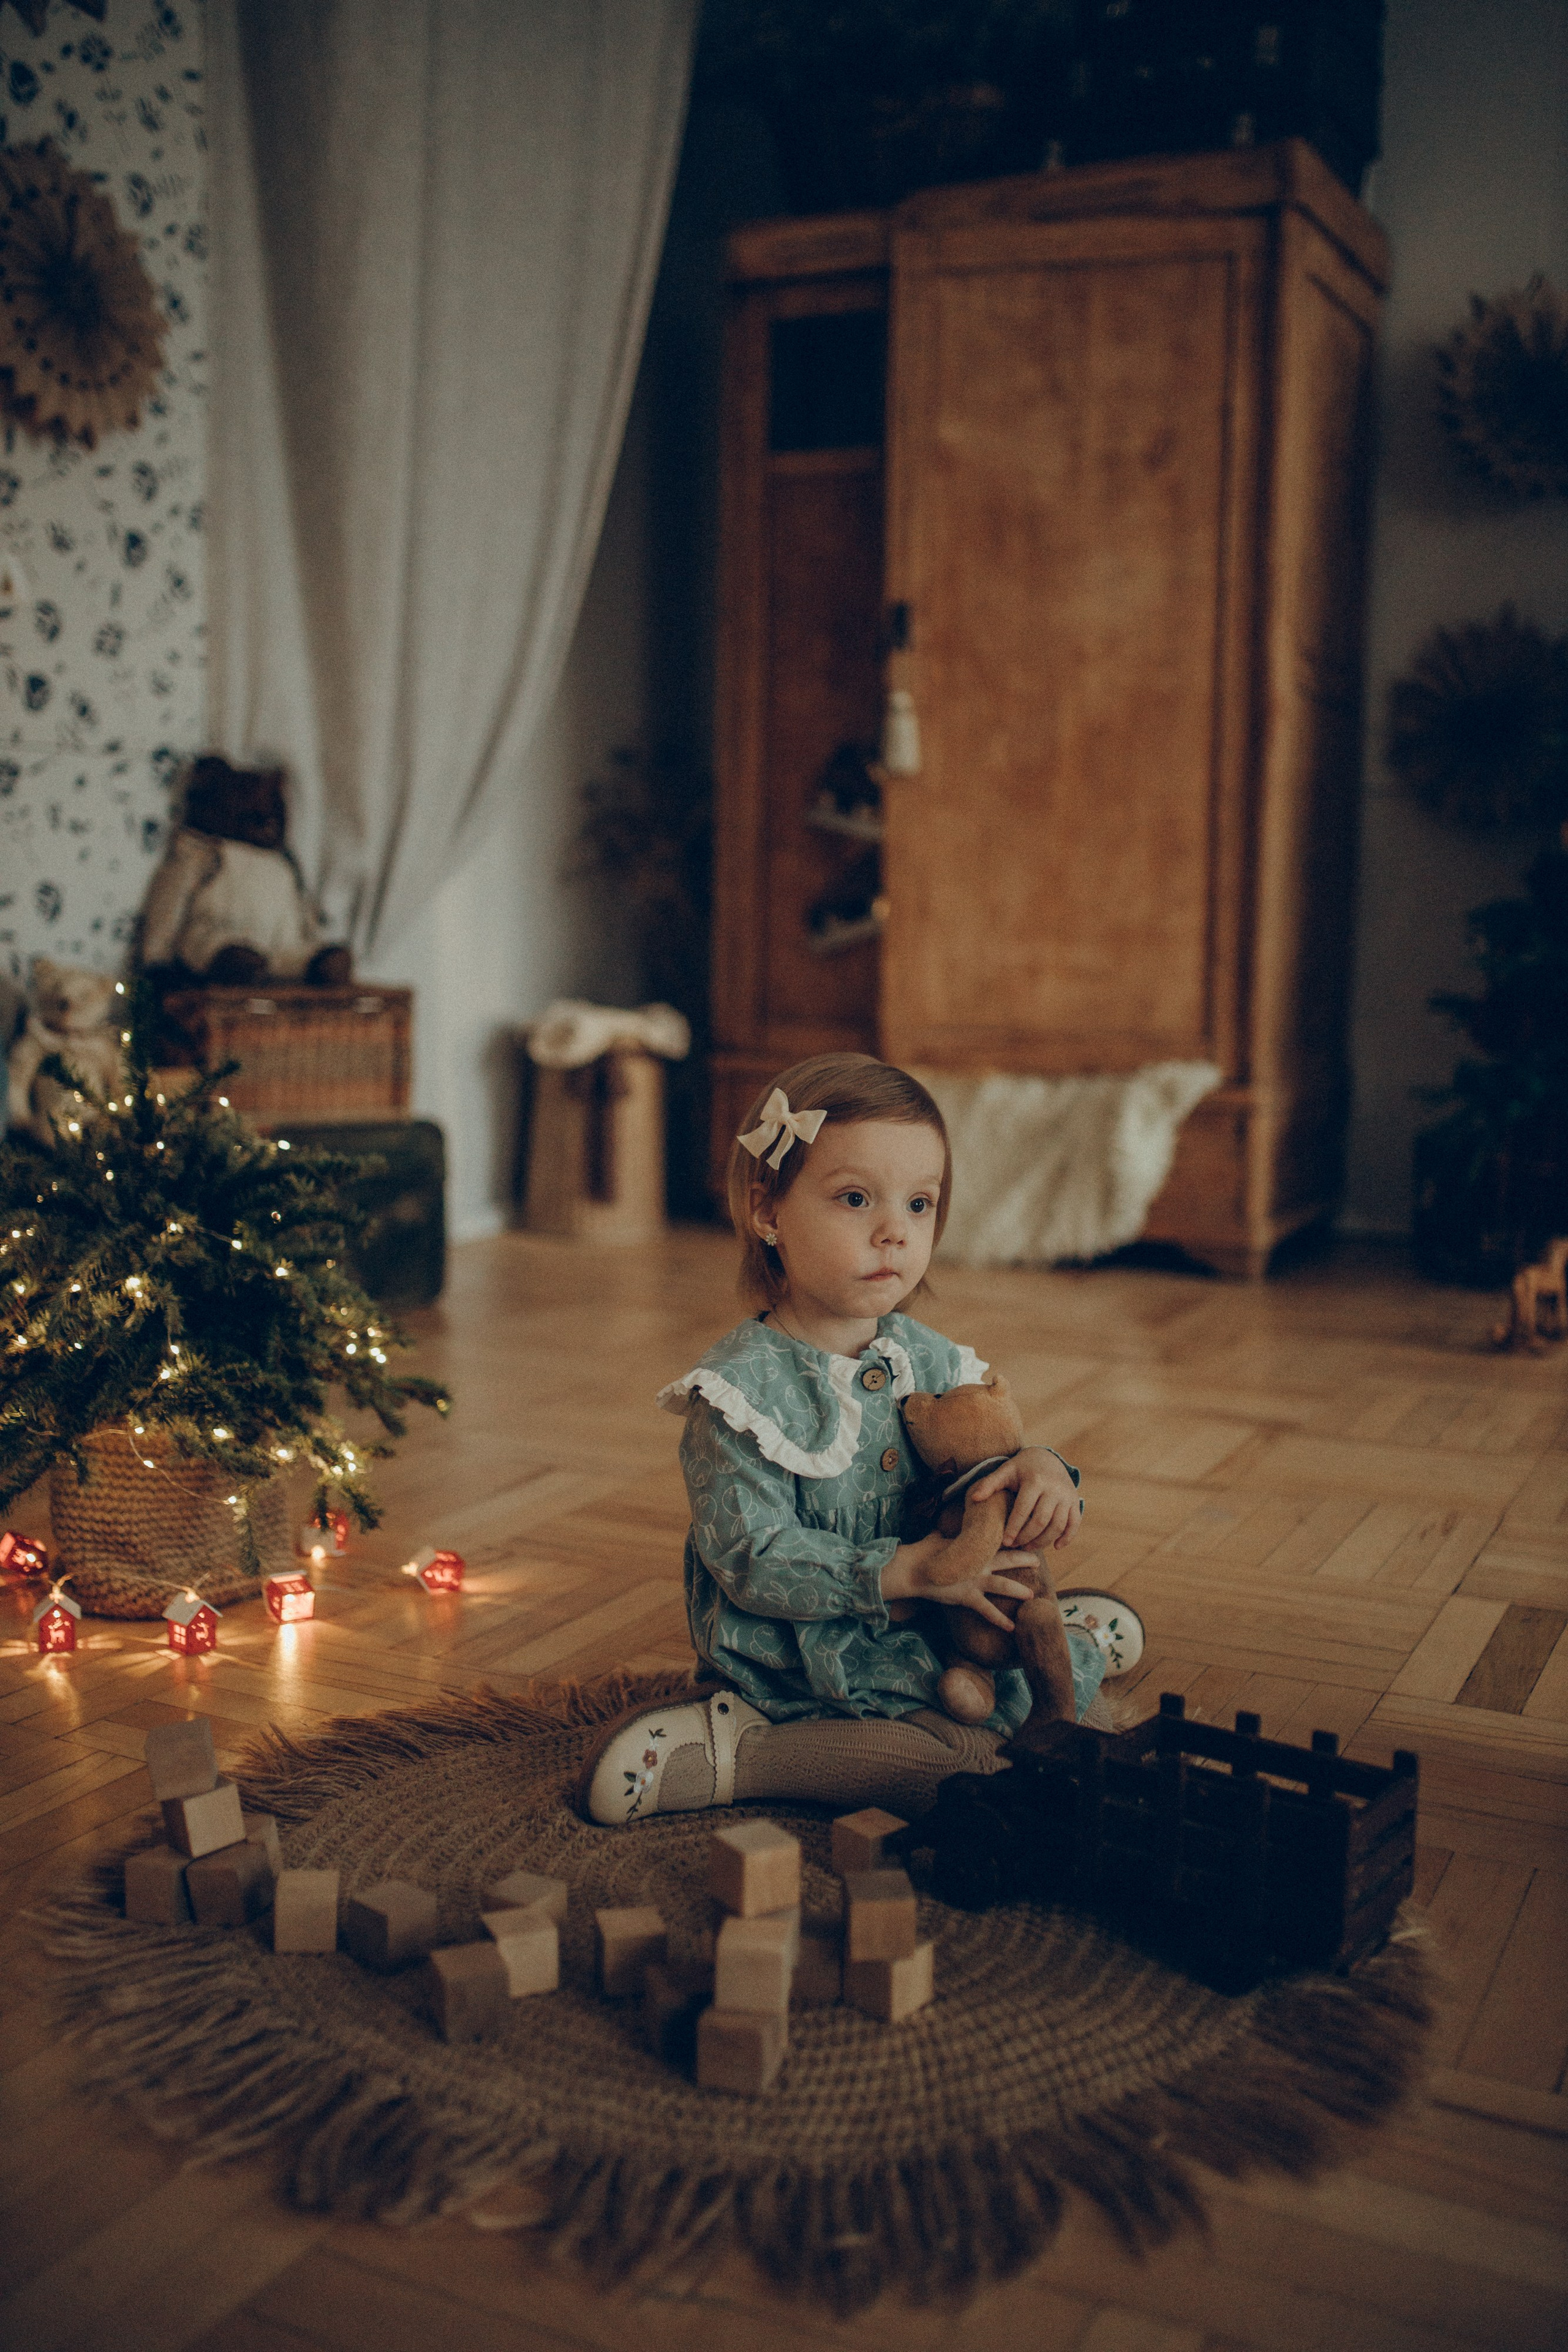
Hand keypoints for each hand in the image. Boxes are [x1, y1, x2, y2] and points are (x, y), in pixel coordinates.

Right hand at [882, 1533, 1039, 1630]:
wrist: (912, 1568)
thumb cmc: (923, 1553)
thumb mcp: (936, 1540)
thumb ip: (943, 1536)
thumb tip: (939, 1529)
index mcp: (973, 1549)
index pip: (996, 1542)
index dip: (1010, 1540)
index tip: (1022, 1538)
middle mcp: (978, 1564)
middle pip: (1007, 1560)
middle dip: (1024, 1560)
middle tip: (1038, 1560)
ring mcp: (974, 1580)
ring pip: (1003, 1585)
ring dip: (1018, 1590)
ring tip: (1032, 1595)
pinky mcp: (968, 1596)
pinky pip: (987, 1610)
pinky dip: (1000, 1619)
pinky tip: (1011, 1627)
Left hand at [969, 1446, 1082, 1549]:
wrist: (1048, 1457)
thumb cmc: (1022, 1468)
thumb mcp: (1006, 1471)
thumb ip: (990, 1484)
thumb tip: (974, 1498)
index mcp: (1035, 1481)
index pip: (1023, 1510)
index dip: (1014, 1528)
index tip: (1005, 1542)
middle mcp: (1054, 1488)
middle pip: (1041, 1520)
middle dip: (1027, 1537)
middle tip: (1015, 1546)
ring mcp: (1067, 1496)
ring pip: (1058, 1525)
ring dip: (1044, 1541)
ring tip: (1028, 1547)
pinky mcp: (1075, 1501)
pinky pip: (1074, 1523)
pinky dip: (1067, 1537)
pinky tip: (1056, 1547)